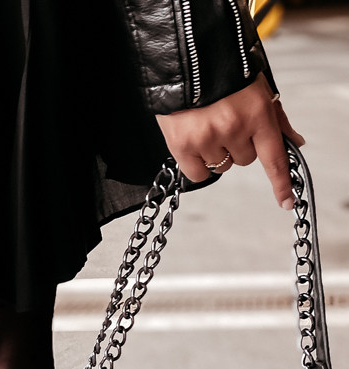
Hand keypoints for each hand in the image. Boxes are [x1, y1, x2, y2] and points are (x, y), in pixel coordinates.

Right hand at [155, 73, 304, 209]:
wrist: (183, 59)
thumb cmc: (222, 71)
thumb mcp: (256, 89)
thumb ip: (276, 119)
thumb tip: (293, 142)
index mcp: (257, 112)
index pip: (274, 157)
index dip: (281, 182)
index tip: (285, 201)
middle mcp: (234, 127)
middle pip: (244, 160)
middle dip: (237, 147)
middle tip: (224, 123)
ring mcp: (208, 138)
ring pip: (221, 167)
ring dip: (216, 153)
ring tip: (206, 126)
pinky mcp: (184, 145)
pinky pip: (198, 173)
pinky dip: (197, 164)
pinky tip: (193, 142)